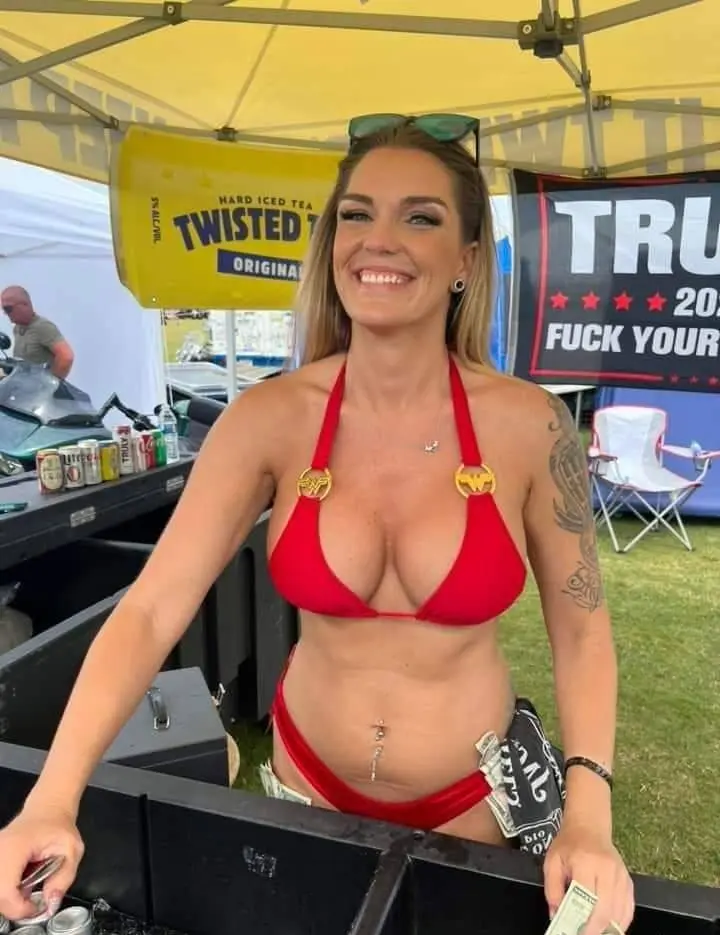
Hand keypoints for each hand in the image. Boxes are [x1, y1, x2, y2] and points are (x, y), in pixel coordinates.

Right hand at [0, 805, 83, 920]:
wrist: (47, 810)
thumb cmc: (57, 826)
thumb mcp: (72, 850)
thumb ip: (63, 878)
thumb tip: (50, 903)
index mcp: (15, 846)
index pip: (6, 891)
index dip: (20, 908)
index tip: (36, 908)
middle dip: (15, 906)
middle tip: (33, 902)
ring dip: (9, 899)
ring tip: (27, 888)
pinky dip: (6, 890)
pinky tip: (19, 882)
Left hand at [543, 822, 633, 934]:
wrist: (589, 827)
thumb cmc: (569, 844)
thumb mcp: (552, 862)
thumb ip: (552, 889)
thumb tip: (556, 915)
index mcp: (585, 862)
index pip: (586, 898)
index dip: (582, 921)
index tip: (576, 932)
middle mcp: (607, 870)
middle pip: (605, 909)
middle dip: (595, 930)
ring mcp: (621, 876)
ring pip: (619, 912)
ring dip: (608, 929)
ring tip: (595, 932)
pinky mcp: (628, 881)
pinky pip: (628, 909)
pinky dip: (620, 922)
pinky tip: (609, 928)